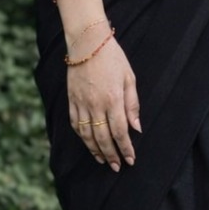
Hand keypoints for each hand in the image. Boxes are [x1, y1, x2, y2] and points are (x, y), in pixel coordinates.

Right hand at [68, 36, 140, 172]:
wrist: (87, 42)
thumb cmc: (112, 58)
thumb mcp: (129, 78)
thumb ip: (132, 104)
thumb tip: (136, 128)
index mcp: (113, 99)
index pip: (120, 131)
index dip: (125, 148)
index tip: (130, 160)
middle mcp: (96, 104)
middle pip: (103, 137)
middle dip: (111, 155)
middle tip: (116, 166)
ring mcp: (81, 103)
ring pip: (87, 134)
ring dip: (95, 150)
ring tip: (102, 160)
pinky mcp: (71, 100)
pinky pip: (75, 124)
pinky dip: (81, 136)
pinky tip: (88, 143)